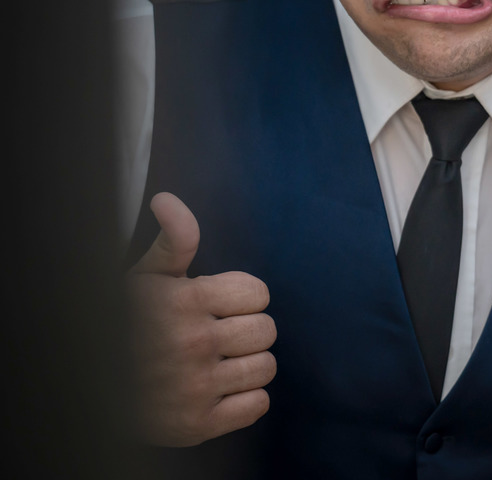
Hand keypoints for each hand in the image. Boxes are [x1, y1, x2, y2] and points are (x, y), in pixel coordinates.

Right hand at [128, 192, 276, 445]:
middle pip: (266, 331)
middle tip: (220, 335)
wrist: (91, 387)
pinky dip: (245, 400)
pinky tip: (220, 390)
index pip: (258, 294)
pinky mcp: (197, 425)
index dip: (243, 299)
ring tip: (219, 362)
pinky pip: (257, 405)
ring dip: (248, 364)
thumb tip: (167, 198)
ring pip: (266, 367)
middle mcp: (191, 344)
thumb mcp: (145, 277)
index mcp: (183, 302)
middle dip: (247, 330)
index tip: (219, 306)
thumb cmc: (126, 324)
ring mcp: (194, 387)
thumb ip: (173, 239)